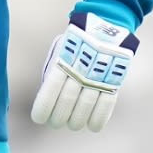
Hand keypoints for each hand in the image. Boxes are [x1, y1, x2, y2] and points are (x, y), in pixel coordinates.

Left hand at [30, 12, 138, 131]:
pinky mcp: (113, 82)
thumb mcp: (60, 51)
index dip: (44, 108)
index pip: (50, 90)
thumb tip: (47, 97)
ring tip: (72, 124)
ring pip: (85, 107)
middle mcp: (80, 71)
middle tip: (56, 122)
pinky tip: (92, 126)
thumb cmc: (77, 43)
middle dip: (59, 117)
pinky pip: (106, 107)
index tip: (39, 119)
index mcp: (64, 62)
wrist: (107, 25)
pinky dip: (98, 120)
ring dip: (76, 121)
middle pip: (67, 102)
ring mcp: (98, 77)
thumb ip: (54, 72)